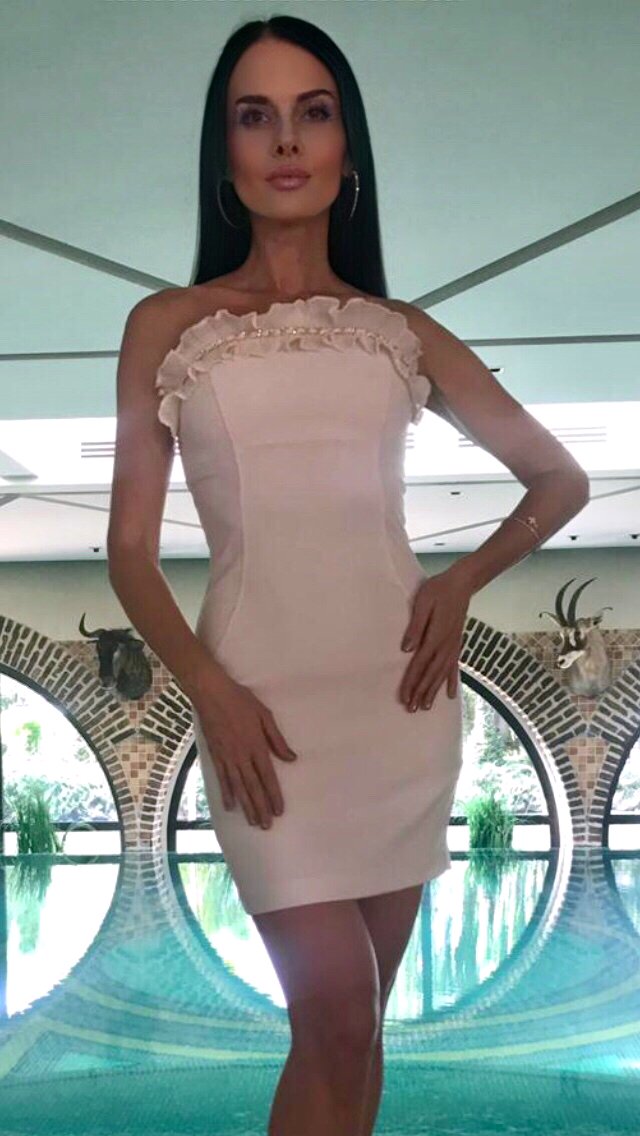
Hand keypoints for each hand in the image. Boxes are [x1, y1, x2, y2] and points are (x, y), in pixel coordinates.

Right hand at [193, 675, 297, 828]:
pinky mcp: (214, 756)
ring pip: (238, 787)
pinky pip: (221, 779)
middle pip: (253, 787)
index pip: (268, 776)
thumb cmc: (241, 701)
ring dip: (246, 806)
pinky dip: (226, 794)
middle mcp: (242, 756)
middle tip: (267, 825)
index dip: (274, 795)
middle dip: (261, 808)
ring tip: (253, 822)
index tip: (279, 811)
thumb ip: (277, 740)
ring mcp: (227, 757)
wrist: (212, 693)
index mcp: (257, 746)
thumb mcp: (265, 715)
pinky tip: (230, 807)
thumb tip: (291, 759)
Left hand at [398, 571, 470, 710]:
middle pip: (431, 674)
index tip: (404, 697)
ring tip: (426, 707)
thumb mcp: (422, 603)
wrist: (462, 583)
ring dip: (434, 691)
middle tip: (411, 709)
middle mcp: (445, 645)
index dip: (411, 683)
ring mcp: (453, 646)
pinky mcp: (457, 643)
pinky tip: (451, 695)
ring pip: (442, 674)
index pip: (419, 664)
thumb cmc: (438, 590)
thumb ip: (415, 627)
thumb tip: (406, 649)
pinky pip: (454, 667)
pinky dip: (452, 681)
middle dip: (420, 692)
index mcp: (435, 636)